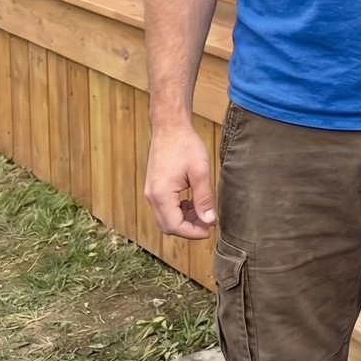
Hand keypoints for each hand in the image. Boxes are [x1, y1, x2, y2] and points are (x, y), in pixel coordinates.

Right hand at [145, 120, 217, 238]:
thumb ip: (204, 198)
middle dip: (188, 228)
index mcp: (161, 195)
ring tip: (203, 212)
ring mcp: (150, 192)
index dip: (193, 232)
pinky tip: (192, 202)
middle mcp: (151, 197)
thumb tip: (209, 220)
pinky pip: (164, 208)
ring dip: (183, 220)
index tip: (210, 230)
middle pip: (167, 226)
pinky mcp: (153, 187)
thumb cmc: (185, 146)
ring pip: (165, 218)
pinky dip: (178, 211)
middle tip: (208, 224)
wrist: (170, 127)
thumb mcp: (200, 172)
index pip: (175, 226)